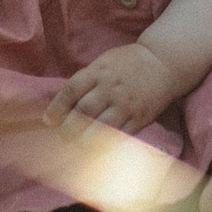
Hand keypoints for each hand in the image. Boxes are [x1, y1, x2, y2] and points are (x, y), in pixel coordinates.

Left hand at [45, 42, 186, 135]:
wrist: (163, 63)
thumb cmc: (128, 63)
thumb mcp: (104, 63)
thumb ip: (86, 80)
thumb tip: (63, 104)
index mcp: (98, 72)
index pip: (71, 91)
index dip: (57, 108)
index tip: (49, 120)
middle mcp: (110, 88)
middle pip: (83, 112)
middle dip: (68, 128)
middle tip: (63, 135)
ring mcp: (126, 104)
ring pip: (100, 128)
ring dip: (84, 140)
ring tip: (77, 144)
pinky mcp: (139, 118)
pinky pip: (119, 136)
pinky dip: (106, 145)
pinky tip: (97, 149)